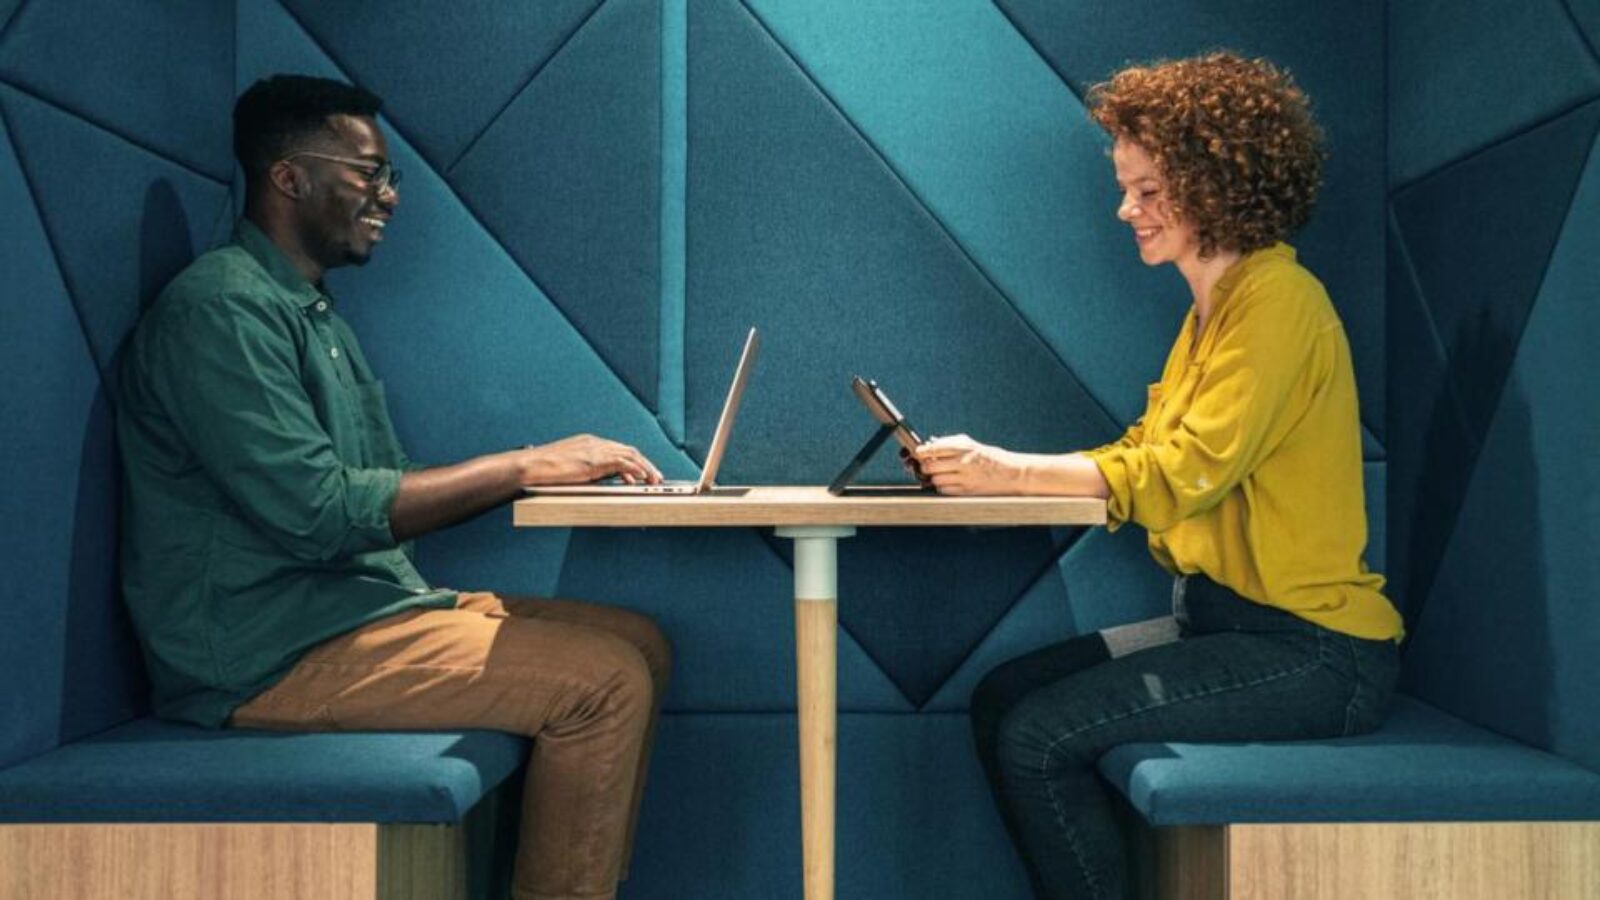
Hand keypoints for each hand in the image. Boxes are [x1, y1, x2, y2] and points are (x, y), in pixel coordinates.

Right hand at [518, 434, 662, 485]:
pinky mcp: (594, 460)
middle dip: (644, 463)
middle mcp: (595, 443)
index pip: (618, 449)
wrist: (531, 465)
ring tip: (654, 479)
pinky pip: (621, 463)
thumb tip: (594, 478)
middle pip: (628, 450)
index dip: (633, 461)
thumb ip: (584, 469)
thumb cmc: (542, 468)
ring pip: (629, 455)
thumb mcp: (568, 466)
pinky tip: (641, 479)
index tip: (642, 472)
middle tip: (655, 476)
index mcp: (589, 442)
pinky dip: (635, 470)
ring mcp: (595, 450)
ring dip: (645, 468)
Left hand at [910, 434, 1029, 494]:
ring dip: (933, 478)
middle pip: (930, 466)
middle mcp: (963, 462)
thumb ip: (952, 443)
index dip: (921, 452)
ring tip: (939, 475)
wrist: (1013, 473)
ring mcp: (965, 478)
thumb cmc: (992, 458)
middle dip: (924, 466)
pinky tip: (947, 483)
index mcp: (964, 447)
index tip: (918, 453)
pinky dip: (942, 487)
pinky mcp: (967, 491)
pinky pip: (944, 490)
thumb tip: (930, 445)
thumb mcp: (973, 445)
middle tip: (927, 466)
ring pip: (935, 480)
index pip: (934, 448)